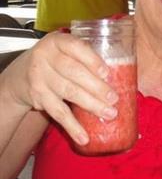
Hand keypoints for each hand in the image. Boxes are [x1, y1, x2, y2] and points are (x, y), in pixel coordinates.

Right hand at [2, 33, 117, 144]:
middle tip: (114, 98)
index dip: (91, 60)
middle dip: (96, 87)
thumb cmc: (57, 59)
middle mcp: (45, 57)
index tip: (106, 73)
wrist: (21, 75)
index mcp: (57, 41)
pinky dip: (72, 127)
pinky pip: (58, 113)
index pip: (75, 47)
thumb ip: (86, 55)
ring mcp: (40, 78)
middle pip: (73, 72)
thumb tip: (123, 71)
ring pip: (68, 93)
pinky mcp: (38, 97)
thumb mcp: (66, 49)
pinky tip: (84, 137)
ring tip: (109, 113)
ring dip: (91, 105)